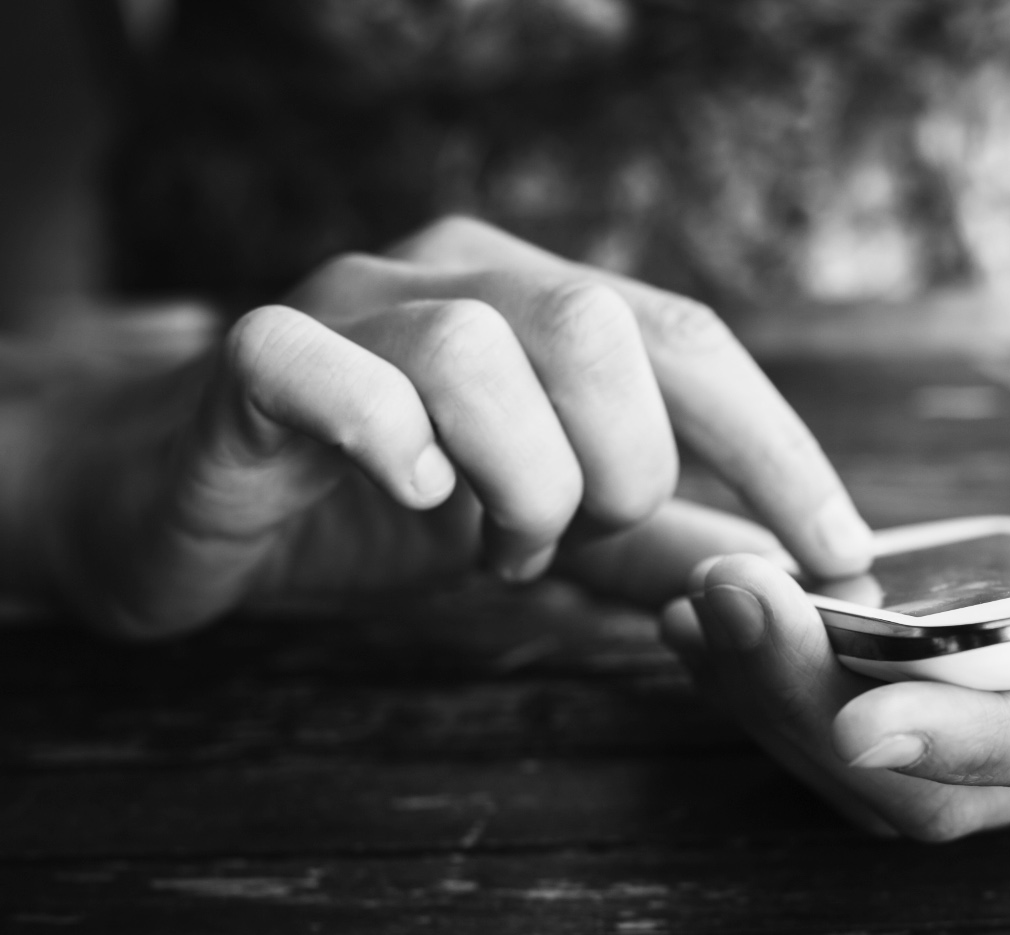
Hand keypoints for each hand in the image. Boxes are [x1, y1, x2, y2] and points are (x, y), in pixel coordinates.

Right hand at [25, 217, 869, 635]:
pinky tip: (409, 498)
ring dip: (514, 477)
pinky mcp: (247, 366)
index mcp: (536, 305)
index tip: (839, 552)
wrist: (170, 501)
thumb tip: (780, 581)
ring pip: (475, 348)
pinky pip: (318, 364)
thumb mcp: (536, 525)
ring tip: (488, 545)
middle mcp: (451, 278)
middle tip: (573, 541)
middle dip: (621, 466)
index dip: (775, 448)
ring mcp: (345, 310)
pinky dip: (383, 435)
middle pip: (596, 326)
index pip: (687, 343)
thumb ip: (651, 548)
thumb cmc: (362, 503)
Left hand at [661, 335, 1009, 839]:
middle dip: (827, 714)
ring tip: (705, 607)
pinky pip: (865, 719)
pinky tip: (720, 612)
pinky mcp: (974, 688)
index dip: (977, 742)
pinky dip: (785, 681)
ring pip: (887, 775)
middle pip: (950, 789)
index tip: (864, 718)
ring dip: (781, 704)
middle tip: (734, 607)